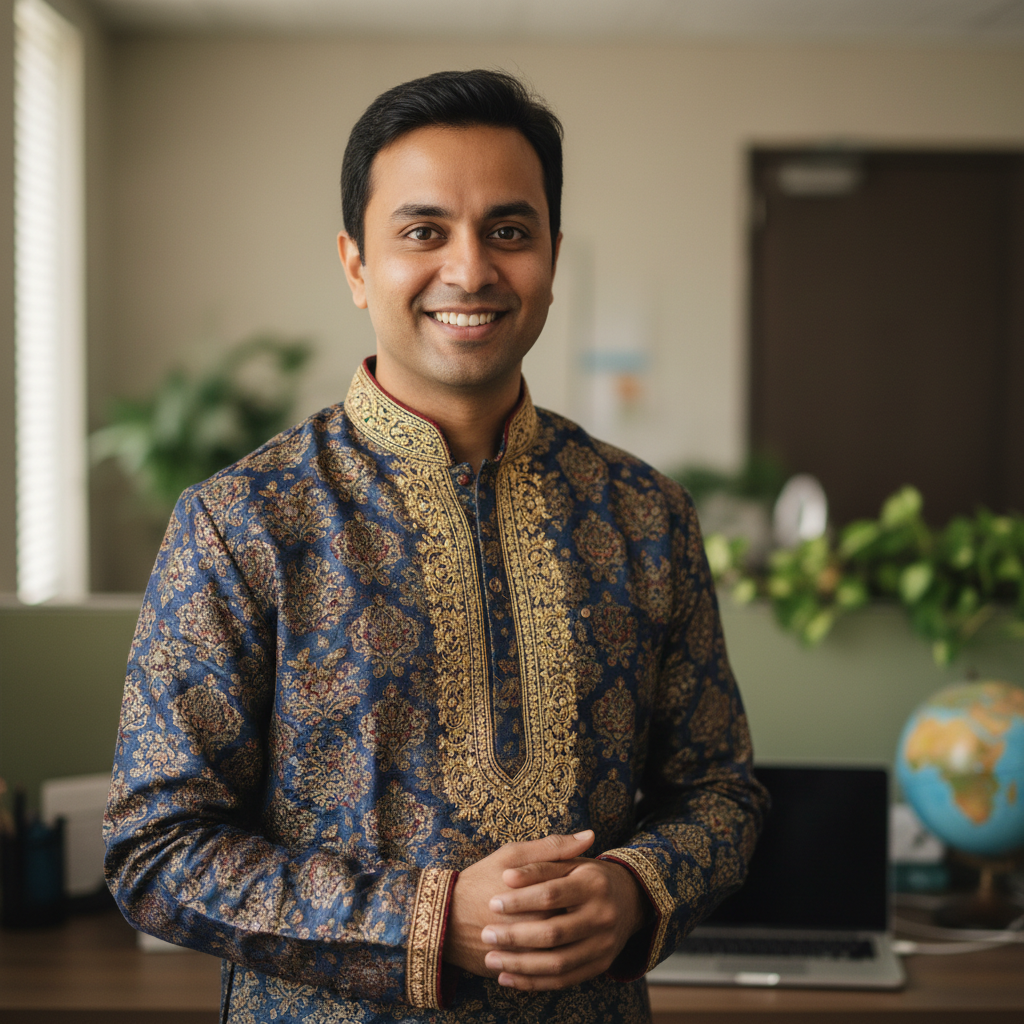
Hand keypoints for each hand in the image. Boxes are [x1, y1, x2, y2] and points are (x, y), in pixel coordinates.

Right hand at [443, 831, 596, 976]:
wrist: (443, 917)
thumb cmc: (479, 880)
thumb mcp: (512, 854)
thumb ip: (553, 847)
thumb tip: (590, 836)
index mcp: (544, 896)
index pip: (578, 897)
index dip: (578, 893)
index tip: (569, 889)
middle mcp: (540, 927)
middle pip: (571, 926)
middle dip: (571, 919)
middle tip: (557, 909)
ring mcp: (528, 953)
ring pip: (559, 953)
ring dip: (562, 944)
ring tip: (547, 928)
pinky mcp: (518, 971)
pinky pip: (541, 974)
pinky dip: (545, 965)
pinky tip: (541, 950)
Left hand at [480, 853, 648, 990]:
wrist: (627, 899)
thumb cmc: (585, 876)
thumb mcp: (568, 862)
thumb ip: (539, 865)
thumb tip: (507, 876)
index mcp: (594, 883)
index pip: (551, 894)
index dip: (520, 900)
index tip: (492, 903)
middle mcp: (603, 916)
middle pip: (554, 932)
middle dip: (516, 936)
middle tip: (486, 934)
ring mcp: (604, 945)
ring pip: (557, 963)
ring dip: (520, 965)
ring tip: (491, 958)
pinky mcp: (600, 966)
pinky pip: (564, 980)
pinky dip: (533, 982)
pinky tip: (507, 977)